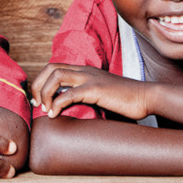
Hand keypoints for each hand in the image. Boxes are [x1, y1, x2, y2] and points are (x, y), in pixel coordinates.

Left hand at [31, 64, 151, 119]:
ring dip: (45, 93)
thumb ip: (84, 95)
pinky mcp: (96, 89)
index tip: (38, 100)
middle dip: (37, 85)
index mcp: (85, 70)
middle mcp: (85, 70)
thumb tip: (68, 107)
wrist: (145, 97)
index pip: (54, 67)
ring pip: (56, 76)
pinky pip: (69, 93)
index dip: (41, 81)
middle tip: (36, 104)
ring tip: (45, 109)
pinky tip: (54, 115)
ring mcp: (90, 78)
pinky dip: (57, 104)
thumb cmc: (124, 100)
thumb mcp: (100, 94)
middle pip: (51, 68)